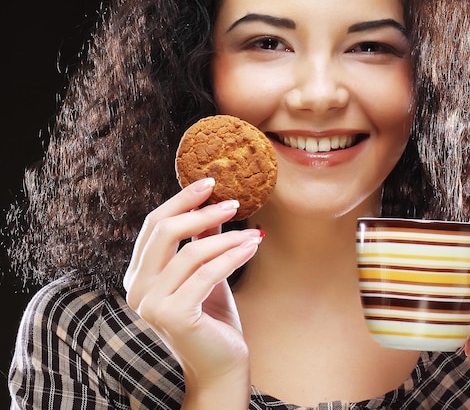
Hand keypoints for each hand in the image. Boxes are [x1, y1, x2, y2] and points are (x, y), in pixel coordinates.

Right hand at [123, 178, 262, 404]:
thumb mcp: (206, 272)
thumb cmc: (213, 318)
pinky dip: (232, 256)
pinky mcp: (172, 315)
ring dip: (227, 237)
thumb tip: (213, 203)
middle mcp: (136, 288)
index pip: (154, 225)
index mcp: (139, 274)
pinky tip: (252, 247)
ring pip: (190, 252)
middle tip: (234, 202)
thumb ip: (202, 241)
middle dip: (201, 211)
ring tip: (252, 232)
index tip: (209, 183)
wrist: (220, 366)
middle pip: (164, 232)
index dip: (181, 200)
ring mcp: (150, 304)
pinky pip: (206, 274)